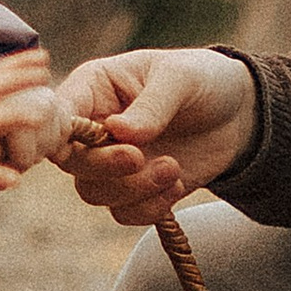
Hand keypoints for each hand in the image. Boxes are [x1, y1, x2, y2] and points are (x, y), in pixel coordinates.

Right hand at [53, 47, 258, 225]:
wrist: (238, 114)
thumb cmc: (202, 79)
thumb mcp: (181, 78)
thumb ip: (151, 104)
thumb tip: (117, 131)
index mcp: (92, 88)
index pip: (54, 115)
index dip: (52, 134)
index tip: (84, 143)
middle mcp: (93, 127)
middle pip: (71, 161)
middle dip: (104, 166)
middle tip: (139, 158)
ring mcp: (111, 161)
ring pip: (94, 191)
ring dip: (133, 189)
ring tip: (173, 167)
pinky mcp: (134, 189)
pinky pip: (123, 212)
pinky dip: (149, 207)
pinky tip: (176, 183)